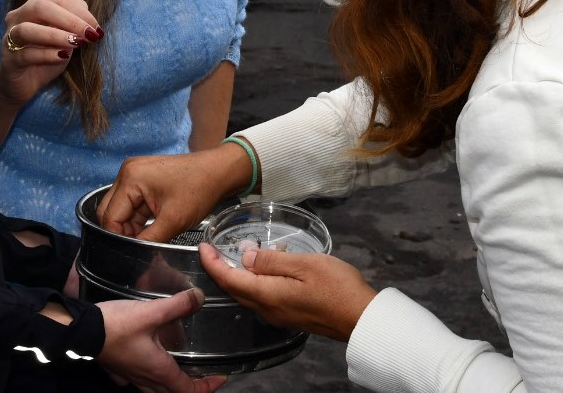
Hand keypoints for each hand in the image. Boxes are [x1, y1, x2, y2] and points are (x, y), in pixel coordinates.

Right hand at [0, 0, 101, 109]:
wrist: (23, 84)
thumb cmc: (45, 56)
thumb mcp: (64, 39)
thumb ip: (74, 25)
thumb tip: (88, 18)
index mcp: (34, 7)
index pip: (59, 0)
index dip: (81, 12)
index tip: (97, 28)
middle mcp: (18, 18)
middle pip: (41, 7)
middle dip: (69, 20)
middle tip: (89, 34)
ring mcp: (9, 38)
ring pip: (28, 29)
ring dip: (55, 35)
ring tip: (76, 43)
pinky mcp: (8, 59)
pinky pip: (25, 54)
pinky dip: (46, 54)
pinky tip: (62, 56)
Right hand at [96, 289, 226, 392]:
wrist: (80, 330)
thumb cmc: (116, 326)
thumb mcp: (151, 312)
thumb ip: (178, 305)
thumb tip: (200, 298)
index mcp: (158, 370)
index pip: (188, 391)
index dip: (207, 387)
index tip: (220, 378)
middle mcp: (145, 378)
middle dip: (190, 388)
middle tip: (202, 376)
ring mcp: (129, 376)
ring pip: (154, 390)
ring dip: (169, 384)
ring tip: (178, 370)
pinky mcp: (117, 369)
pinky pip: (135, 381)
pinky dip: (145, 378)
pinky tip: (144, 365)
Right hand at [99, 144, 252, 242]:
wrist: (219, 172)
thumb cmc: (199, 190)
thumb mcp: (173, 221)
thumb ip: (149, 242)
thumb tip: (135, 260)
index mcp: (130, 178)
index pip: (110, 217)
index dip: (119, 238)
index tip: (131, 253)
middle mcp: (127, 172)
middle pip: (110, 211)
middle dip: (123, 232)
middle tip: (140, 246)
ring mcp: (135, 174)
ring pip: (121, 209)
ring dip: (131, 226)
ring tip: (148, 238)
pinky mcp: (143, 179)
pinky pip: (132, 203)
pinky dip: (138, 219)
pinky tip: (151, 229)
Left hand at [197, 242, 375, 341]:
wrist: (360, 317)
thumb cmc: (335, 286)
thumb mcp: (304, 264)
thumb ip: (272, 261)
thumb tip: (245, 257)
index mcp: (267, 294)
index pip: (229, 279)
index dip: (212, 263)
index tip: (202, 245)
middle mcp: (268, 309)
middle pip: (235, 289)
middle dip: (220, 269)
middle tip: (214, 249)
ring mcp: (279, 315)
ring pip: (248, 294)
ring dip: (239, 275)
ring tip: (241, 253)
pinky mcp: (290, 316)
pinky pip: (263, 298)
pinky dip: (256, 281)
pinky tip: (269, 267)